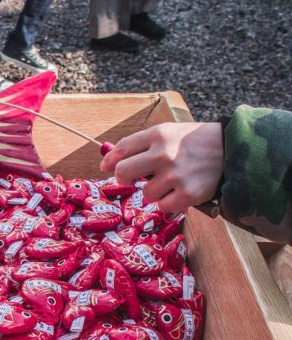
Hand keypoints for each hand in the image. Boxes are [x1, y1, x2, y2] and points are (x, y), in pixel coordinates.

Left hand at [99, 122, 223, 213]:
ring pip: (145, 193)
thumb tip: (111, 160)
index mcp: (158, 135)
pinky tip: (180, 192)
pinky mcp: (188, 194)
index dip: (110, 160)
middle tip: (131, 179)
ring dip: (155, 191)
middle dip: (123, 178)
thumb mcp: (170, 133)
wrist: (232, 150)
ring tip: (171, 182)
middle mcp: (164, 154)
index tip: (105, 166)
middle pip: (123, 172)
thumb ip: (143, 144)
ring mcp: (175, 175)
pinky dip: (168, 203)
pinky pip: (163, 206)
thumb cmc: (195, 143)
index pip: (122, 149)